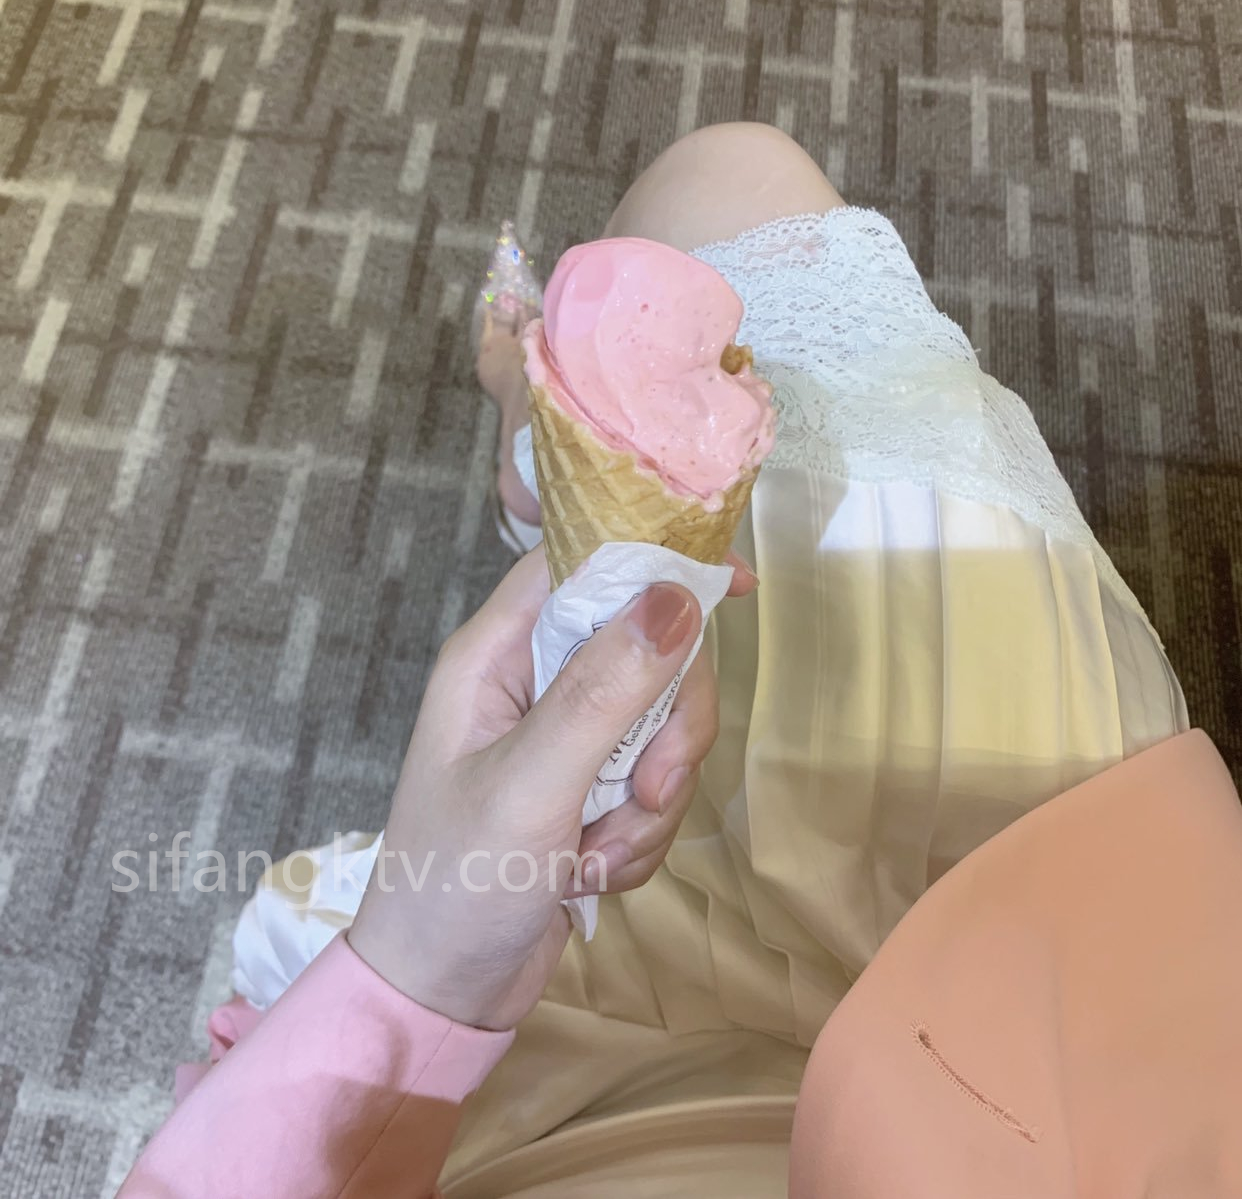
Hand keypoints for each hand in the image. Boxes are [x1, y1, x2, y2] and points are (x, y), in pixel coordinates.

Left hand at [348, 547, 754, 1029]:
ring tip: (598, 853)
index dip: (657, 560)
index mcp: (498, 654)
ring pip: (661, 724)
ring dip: (650, 800)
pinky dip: (642, 832)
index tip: (737, 585)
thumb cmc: (457, 882)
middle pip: (647, 649)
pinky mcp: (589, 787)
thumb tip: (677, 597)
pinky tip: (596, 872)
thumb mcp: (531, 785)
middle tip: (647, 791)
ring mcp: (565, 737)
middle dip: (665, 730)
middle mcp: (533, 681)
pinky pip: (655, 782)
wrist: (443, 993)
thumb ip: (603, 691)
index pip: (584, 562)